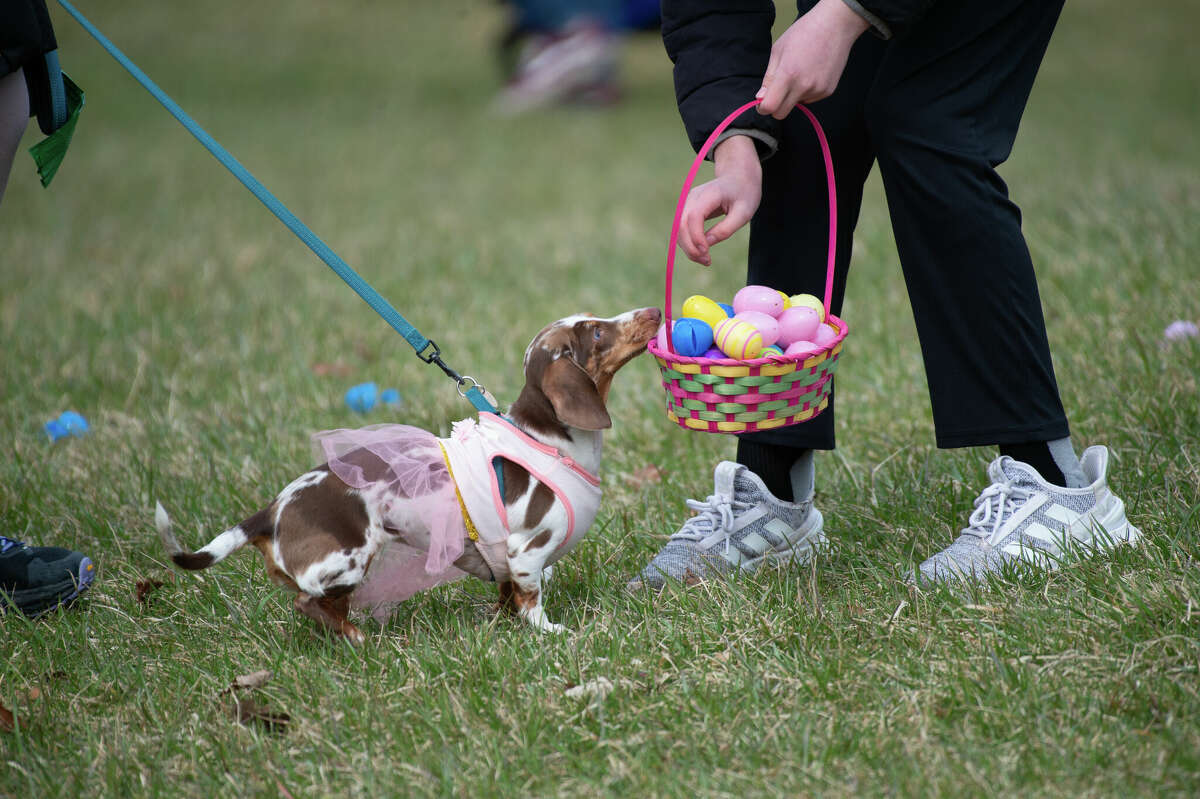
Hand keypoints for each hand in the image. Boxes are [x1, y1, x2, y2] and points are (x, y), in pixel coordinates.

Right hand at [678, 136, 761, 265]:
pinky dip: (689, 243)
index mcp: (709, 194)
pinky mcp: (688, 210)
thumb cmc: (744, 193)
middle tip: (706, 262)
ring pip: (679, 229)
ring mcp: (688, 203)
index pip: (694, 217)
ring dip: (688, 248)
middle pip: (682, 225)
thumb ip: (726, 228)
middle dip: (691, 247)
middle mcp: (693, 197)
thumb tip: (706, 244)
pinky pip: (683, 229)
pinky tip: (701, 252)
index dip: (696, 237)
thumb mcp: (744, 212)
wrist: (738, 177)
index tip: (706, 253)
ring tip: (705, 260)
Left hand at [756, 0, 869, 117]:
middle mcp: (804, 86)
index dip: (762, 107)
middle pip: (782, 113)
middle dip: (776, 106)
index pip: (770, 107)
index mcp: (788, 75)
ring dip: (793, 95)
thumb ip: (769, 78)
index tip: (762, 103)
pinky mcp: (828, 91)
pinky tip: (811, 73)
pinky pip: (810, 99)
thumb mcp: (778, 51)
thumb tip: (760, 97)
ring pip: (797, 105)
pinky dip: (807, 91)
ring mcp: (817, 90)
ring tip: (800, 72)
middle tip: (777, 92)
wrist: (835, 26)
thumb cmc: (804, 33)